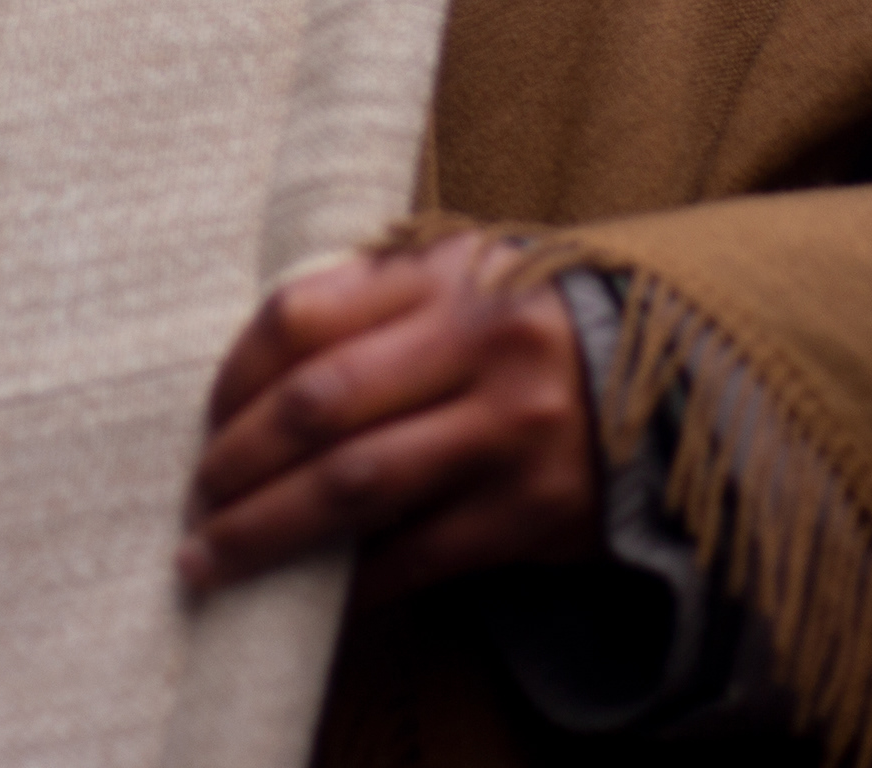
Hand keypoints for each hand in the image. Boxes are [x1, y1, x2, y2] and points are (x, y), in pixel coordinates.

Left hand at [181, 230, 600, 603]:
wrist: (676, 380)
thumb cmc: (536, 326)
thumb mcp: (469, 275)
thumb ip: (374, 295)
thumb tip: (252, 366)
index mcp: (450, 274)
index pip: (305, 316)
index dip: (235, 374)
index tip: (207, 418)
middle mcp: (480, 345)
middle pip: (317, 406)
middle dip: (235, 462)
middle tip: (196, 498)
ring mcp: (509, 431)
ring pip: (353, 488)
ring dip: (266, 531)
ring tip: (211, 557)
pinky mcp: (532, 511)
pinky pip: (415, 556)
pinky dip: (351, 582)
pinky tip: (309, 597)